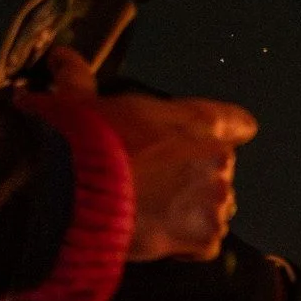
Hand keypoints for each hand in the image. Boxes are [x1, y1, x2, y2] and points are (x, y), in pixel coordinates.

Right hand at [45, 48, 256, 261]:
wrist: (71, 192)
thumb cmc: (81, 140)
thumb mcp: (77, 101)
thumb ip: (79, 79)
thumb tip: (62, 55)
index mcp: (197, 121)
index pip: (238, 122)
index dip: (227, 131)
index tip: (212, 140)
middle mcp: (217, 160)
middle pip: (219, 170)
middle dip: (193, 177)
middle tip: (153, 183)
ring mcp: (215, 201)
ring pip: (213, 208)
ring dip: (190, 211)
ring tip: (150, 212)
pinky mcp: (206, 237)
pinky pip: (205, 244)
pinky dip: (185, 245)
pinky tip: (154, 236)